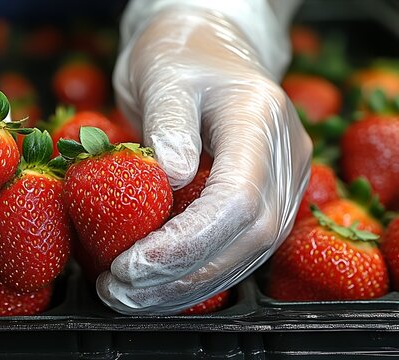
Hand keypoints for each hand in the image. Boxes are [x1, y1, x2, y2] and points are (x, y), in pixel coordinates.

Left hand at [103, 3, 311, 313]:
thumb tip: (170, 179)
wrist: (205, 49)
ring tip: (128, 297)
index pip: (237, 199)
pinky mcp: (265, 199)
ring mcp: (283, 181)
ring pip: (246, 255)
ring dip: (185, 286)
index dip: (185, 242)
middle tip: (118, 290)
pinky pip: (237, 250)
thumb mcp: (163, 77)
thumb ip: (169, 125)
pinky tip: (155, 288)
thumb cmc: (179, 58)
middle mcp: (285, 157)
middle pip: (247, 238)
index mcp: (260, 120)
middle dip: (180, 275)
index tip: (131, 264)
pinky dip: (194, 275)